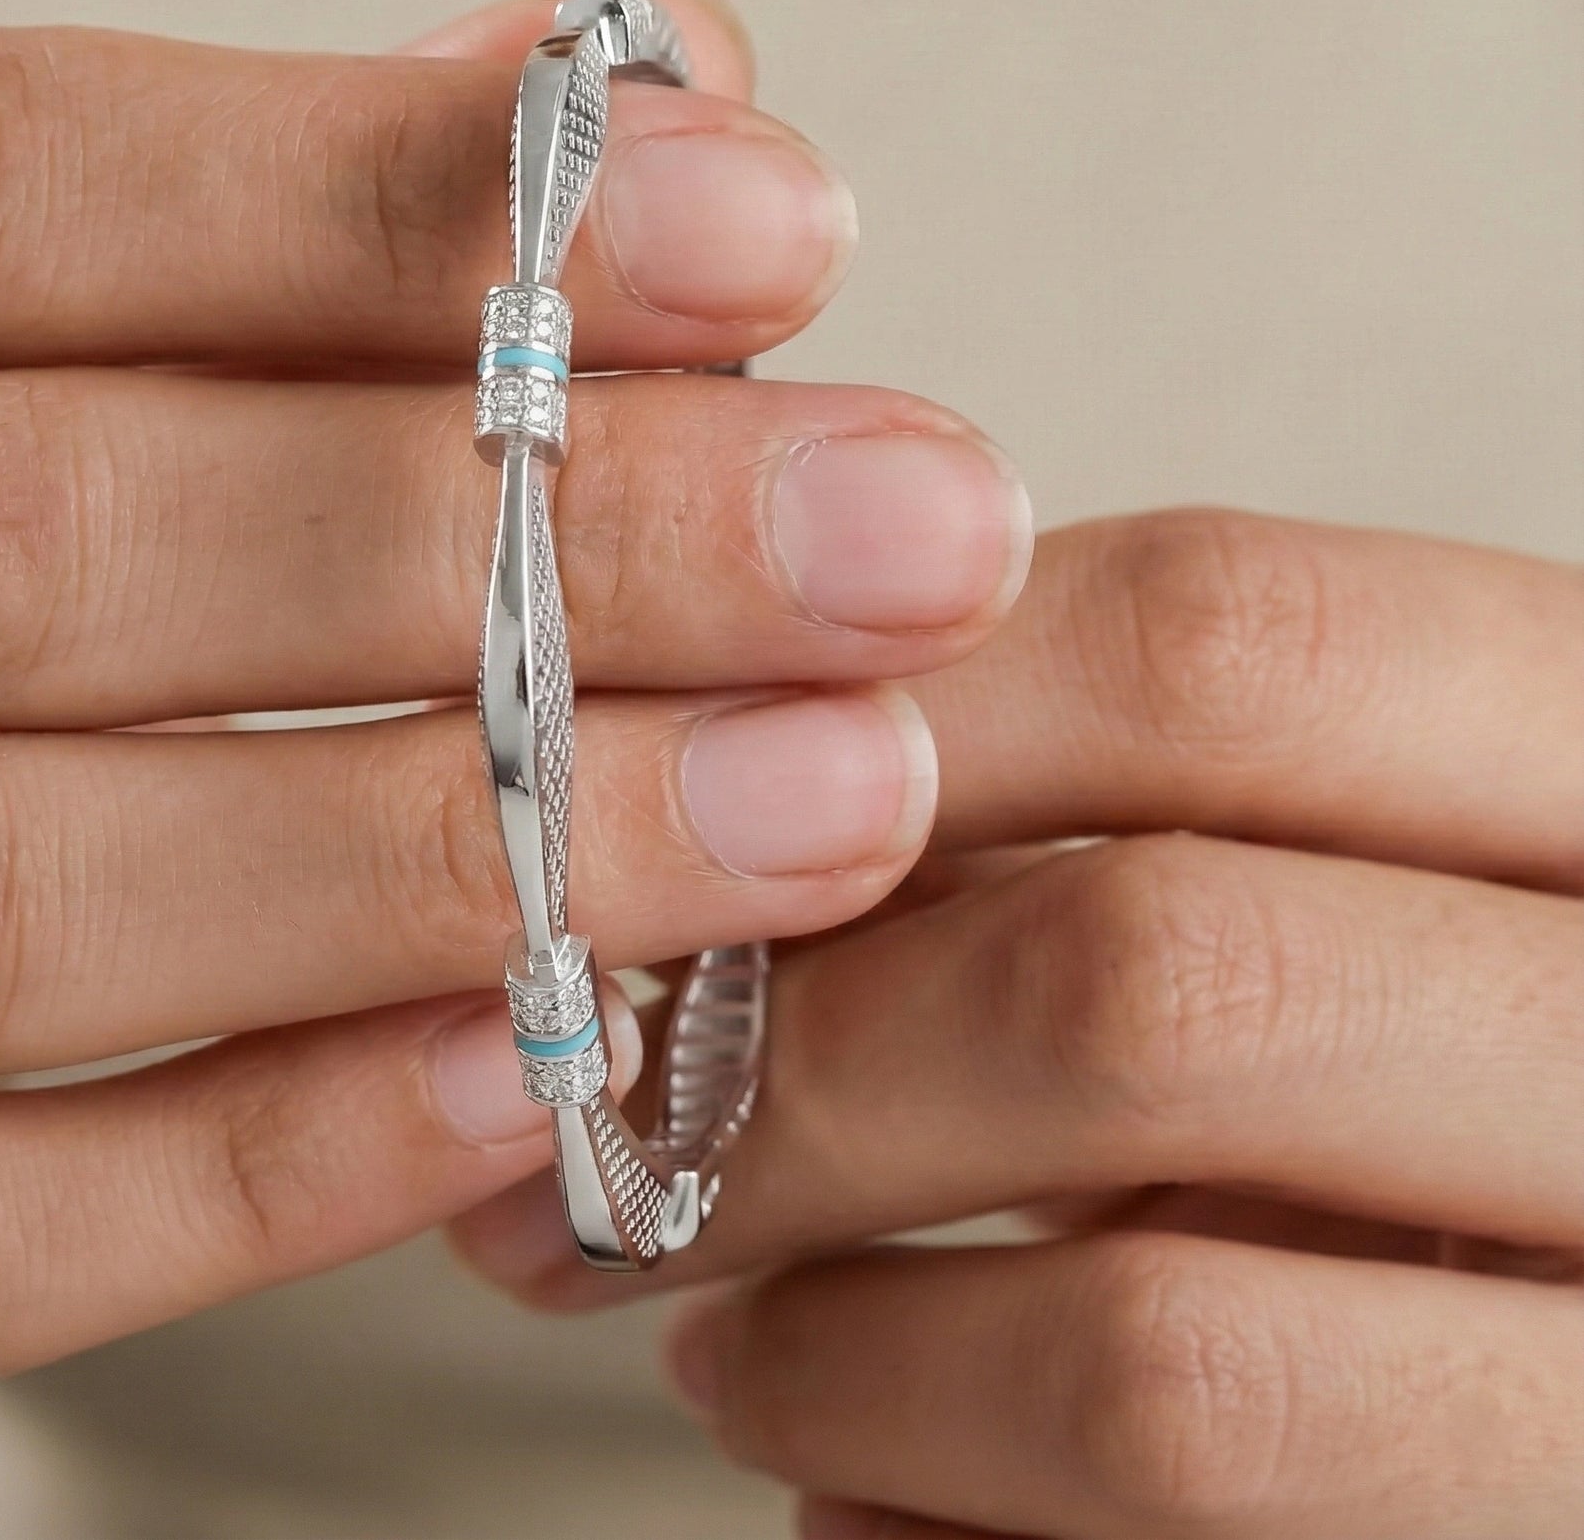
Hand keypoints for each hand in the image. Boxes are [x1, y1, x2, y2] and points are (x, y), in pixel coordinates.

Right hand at [0, 0, 1032, 1535]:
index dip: (375, 191)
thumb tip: (638, 74)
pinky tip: (548, 1066)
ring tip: (836, 801)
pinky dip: (262, 1152)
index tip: (775, 221)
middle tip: (911, 532)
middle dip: (519, 529)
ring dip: (456, 844)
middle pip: (7, 531)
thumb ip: (273, 252)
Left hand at [455, 511, 1583, 1538]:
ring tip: (717, 1322)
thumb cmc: (1432, 1053)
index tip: (675, 794)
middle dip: (803, 1057)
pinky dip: (927, 1525)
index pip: (1226, 643)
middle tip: (605, 1104)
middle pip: (1149, 980)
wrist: (1563, 1321)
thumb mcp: (1358, 856)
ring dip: (839, 1344)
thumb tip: (749, 766)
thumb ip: (1127, 793)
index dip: (891, 713)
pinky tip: (855, 1477)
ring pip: (1156, 1358)